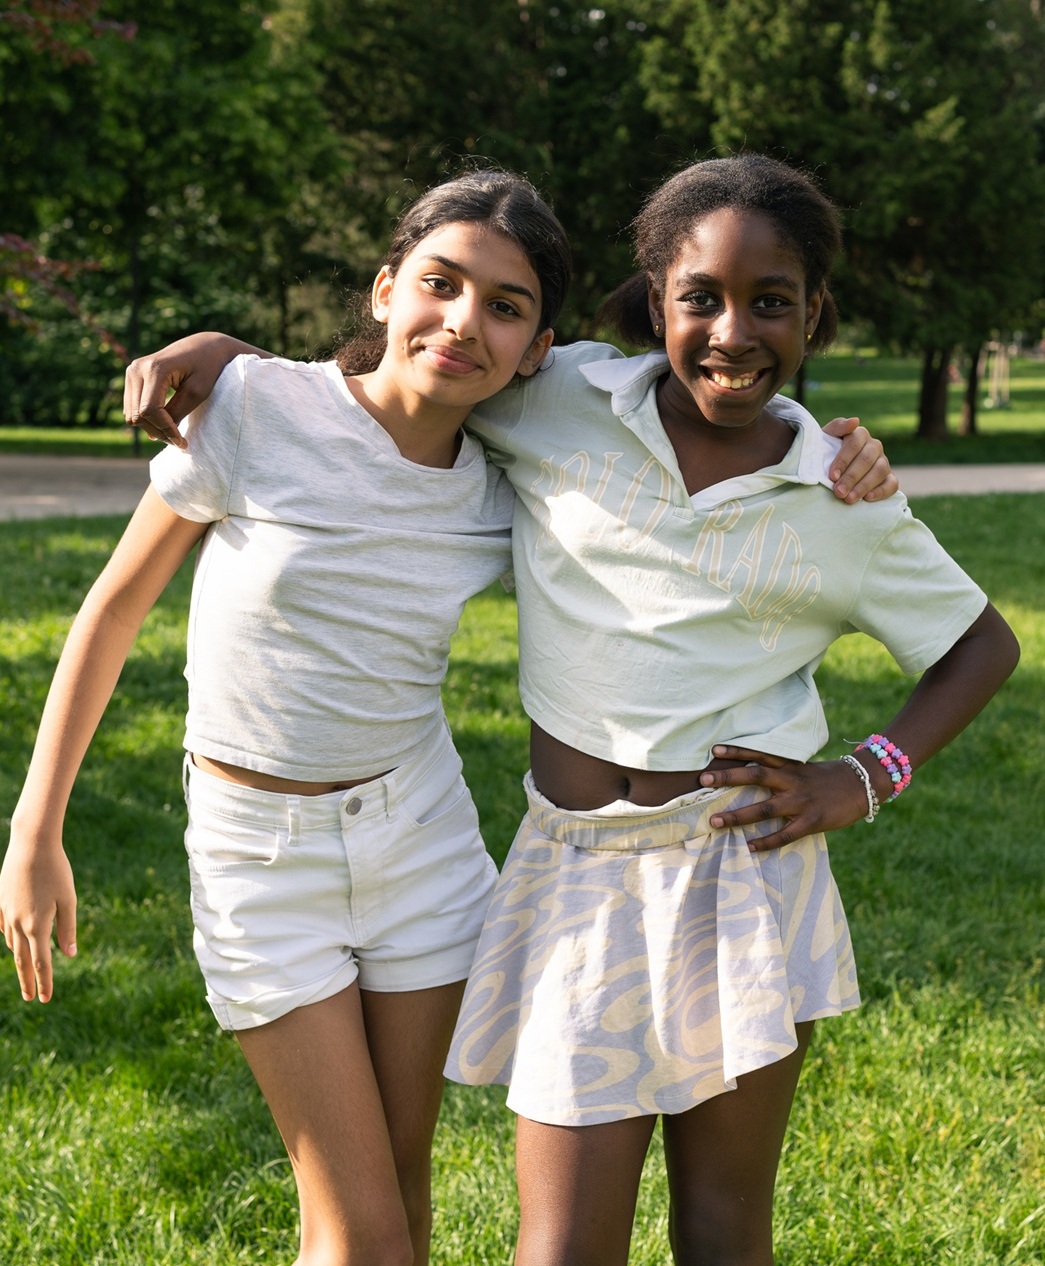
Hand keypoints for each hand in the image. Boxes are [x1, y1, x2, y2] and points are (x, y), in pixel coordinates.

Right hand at [0, 842, 76, 1002]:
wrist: (32, 844)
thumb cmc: (57, 870)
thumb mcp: (69, 899)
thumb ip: (68, 928)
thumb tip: (70, 954)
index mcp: (38, 925)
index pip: (42, 963)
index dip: (44, 982)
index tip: (44, 999)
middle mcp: (18, 923)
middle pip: (22, 959)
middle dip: (27, 980)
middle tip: (30, 998)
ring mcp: (6, 912)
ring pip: (11, 942)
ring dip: (19, 958)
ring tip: (25, 970)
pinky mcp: (0, 901)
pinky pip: (2, 926)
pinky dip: (8, 936)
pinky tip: (12, 940)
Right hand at [122, 332, 250, 448]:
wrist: (206, 347)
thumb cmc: (208, 368)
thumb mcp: (197, 392)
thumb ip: (176, 412)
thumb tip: (156, 435)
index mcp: (155, 368)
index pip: (149, 410)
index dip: (165, 430)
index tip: (182, 442)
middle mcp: (137, 368)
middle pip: (138, 415)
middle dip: (158, 431)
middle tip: (180, 441)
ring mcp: (132, 371)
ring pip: (132, 414)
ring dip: (152, 427)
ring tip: (174, 432)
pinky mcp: (132, 376)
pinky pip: (132, 407)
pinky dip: (147, 419)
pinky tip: (166, 421)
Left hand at [698, 745, 871, 850]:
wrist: (863, 784)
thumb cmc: (829, 778)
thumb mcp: (804, 769)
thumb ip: (782, 772)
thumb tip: (754, 773)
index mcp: (790, 767)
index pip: (759, 755)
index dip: (736, 751)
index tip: (713, 749)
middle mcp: (792, 781)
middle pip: (755, 776)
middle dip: (728, 777)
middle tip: (702, 779)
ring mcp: (802, 802)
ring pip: (764, 808)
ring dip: (738, 815)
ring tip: (714, 821)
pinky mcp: (813, 821)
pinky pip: (786, 834)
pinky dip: (767, 842)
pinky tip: (750, 848)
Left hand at [822, 416, 898, 503]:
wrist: (830, 468)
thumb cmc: (826, 452)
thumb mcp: (825, 437)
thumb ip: (837, 427)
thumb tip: (854, 421)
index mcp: (860, 434)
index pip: (854, 443)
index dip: (843, 460)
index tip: (832, 476)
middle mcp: (874, 446)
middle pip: (866, 459)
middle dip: (851, 477)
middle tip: (838, 492)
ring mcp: (883, 461)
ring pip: (880, 471)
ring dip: (863, 486)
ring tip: (849, 499)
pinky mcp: (888, 477)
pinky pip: (892, 483)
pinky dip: (881, 491)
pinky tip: (868, 498)